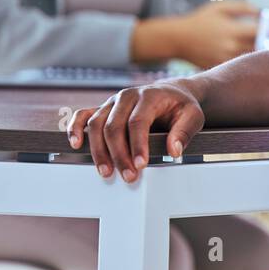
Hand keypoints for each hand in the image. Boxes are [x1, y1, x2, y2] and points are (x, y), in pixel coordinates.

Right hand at [66, 80, 205, 181]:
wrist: (172, 93)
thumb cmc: (181, 106)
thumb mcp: (193, 116)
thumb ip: (184, 132)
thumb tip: (174, 150)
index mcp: (149, 96)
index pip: (138, 122)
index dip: (137, 145)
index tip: (141, 165)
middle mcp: (127, 96)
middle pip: (113, 126)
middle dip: (119, 154)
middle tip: (128, 176)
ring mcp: (112, 102)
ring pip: (96, 124)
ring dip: (98, 150)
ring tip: (106, 172)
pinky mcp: (103, 108)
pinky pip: (83, 115)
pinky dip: (75, 128)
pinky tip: (76, 144)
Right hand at [175, 0, 258, 68]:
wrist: (177, 39)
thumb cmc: (200, 20)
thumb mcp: (220, 7)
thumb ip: (242, 7)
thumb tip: (260, 12)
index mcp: (232, 31)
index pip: (260, 32)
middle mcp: (231, 47)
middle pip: (260, 48)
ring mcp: (226, 60)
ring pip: (251, 59)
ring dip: (260, 53)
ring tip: (268, 47)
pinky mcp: (221, 68)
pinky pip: (239, 66)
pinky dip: (247, 61)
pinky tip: (252, 57)